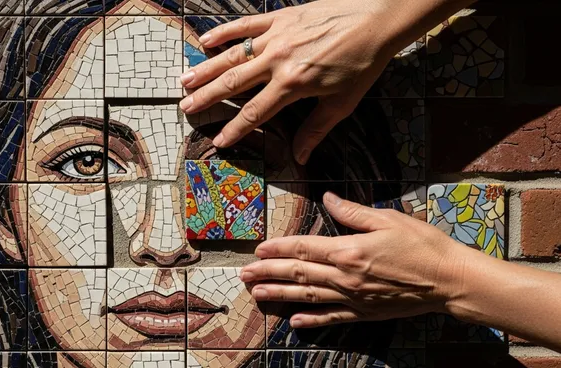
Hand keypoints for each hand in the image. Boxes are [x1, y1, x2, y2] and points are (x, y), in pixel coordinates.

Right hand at [179, 0, 400, 163]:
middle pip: (234, 83)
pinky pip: (246, 25)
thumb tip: (299, 157)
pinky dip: (224, 33)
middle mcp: (279, 60)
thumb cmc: (362, 63)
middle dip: (207, 97)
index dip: (234, 128)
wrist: (376, 20)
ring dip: (206, 69)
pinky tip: (205, 42)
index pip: (255, 112)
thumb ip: (315, 129)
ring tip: (184, 80)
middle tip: (186, 107)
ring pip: (233, 55)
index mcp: (293, 84)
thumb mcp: (342, 103)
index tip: (218, 140)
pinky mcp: (281, 18)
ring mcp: (277, 36)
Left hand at [240, 192, 476, 327]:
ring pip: (307, 296)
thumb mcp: (389, 220)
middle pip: (298, 274)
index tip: (258, 248)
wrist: (450, 281)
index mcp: (349, 251)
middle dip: (268, 272)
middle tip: (244, 273)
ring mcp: (353, 299)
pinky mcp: (364, 313)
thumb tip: (328, 199)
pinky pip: (331, 318)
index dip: (278, 248)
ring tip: (256, 294)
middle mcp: (345, 278)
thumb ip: (354, 212)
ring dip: (279, 295)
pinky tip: (293, 322)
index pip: (304, 248)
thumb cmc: (423, 245)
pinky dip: (311, 321)